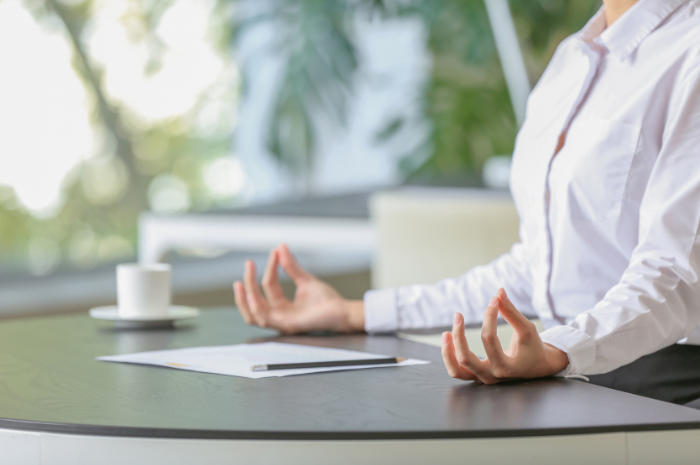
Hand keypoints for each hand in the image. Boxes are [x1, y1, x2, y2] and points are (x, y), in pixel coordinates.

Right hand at [233, 244, 364, 333]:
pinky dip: (256, 309)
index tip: (274, 252)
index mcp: (282, 306)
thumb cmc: (327, 300)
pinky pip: (265, 320)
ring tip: (243, 281)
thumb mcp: (306, 280)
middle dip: (249, 282)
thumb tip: (281, 247)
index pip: (268, 286)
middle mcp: (279, 315)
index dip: (269, 268)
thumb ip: (292, 266)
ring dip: (245, 298)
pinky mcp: (287, 325)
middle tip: (248, 263)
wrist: (342, 310)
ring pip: (253, 314)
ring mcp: (282, 322)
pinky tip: (253, 297)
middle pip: (255, 300)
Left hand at [441, 288, 568, 383]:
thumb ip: (511, 312)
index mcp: (506, 366)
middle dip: (459, 336)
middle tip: (458, 315)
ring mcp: (483, 378)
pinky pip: (457, 371)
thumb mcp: (526, 329)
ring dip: (447, 352)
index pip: (489, 339)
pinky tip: (450, 339)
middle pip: (465, 359)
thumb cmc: (533, 347)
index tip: (493, 301)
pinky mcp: (477, 376)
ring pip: (456, 371)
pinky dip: (450, 357)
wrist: (537, 367)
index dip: (489, 317)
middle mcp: (492, 376)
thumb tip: (499, 292)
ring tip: (446, 333)